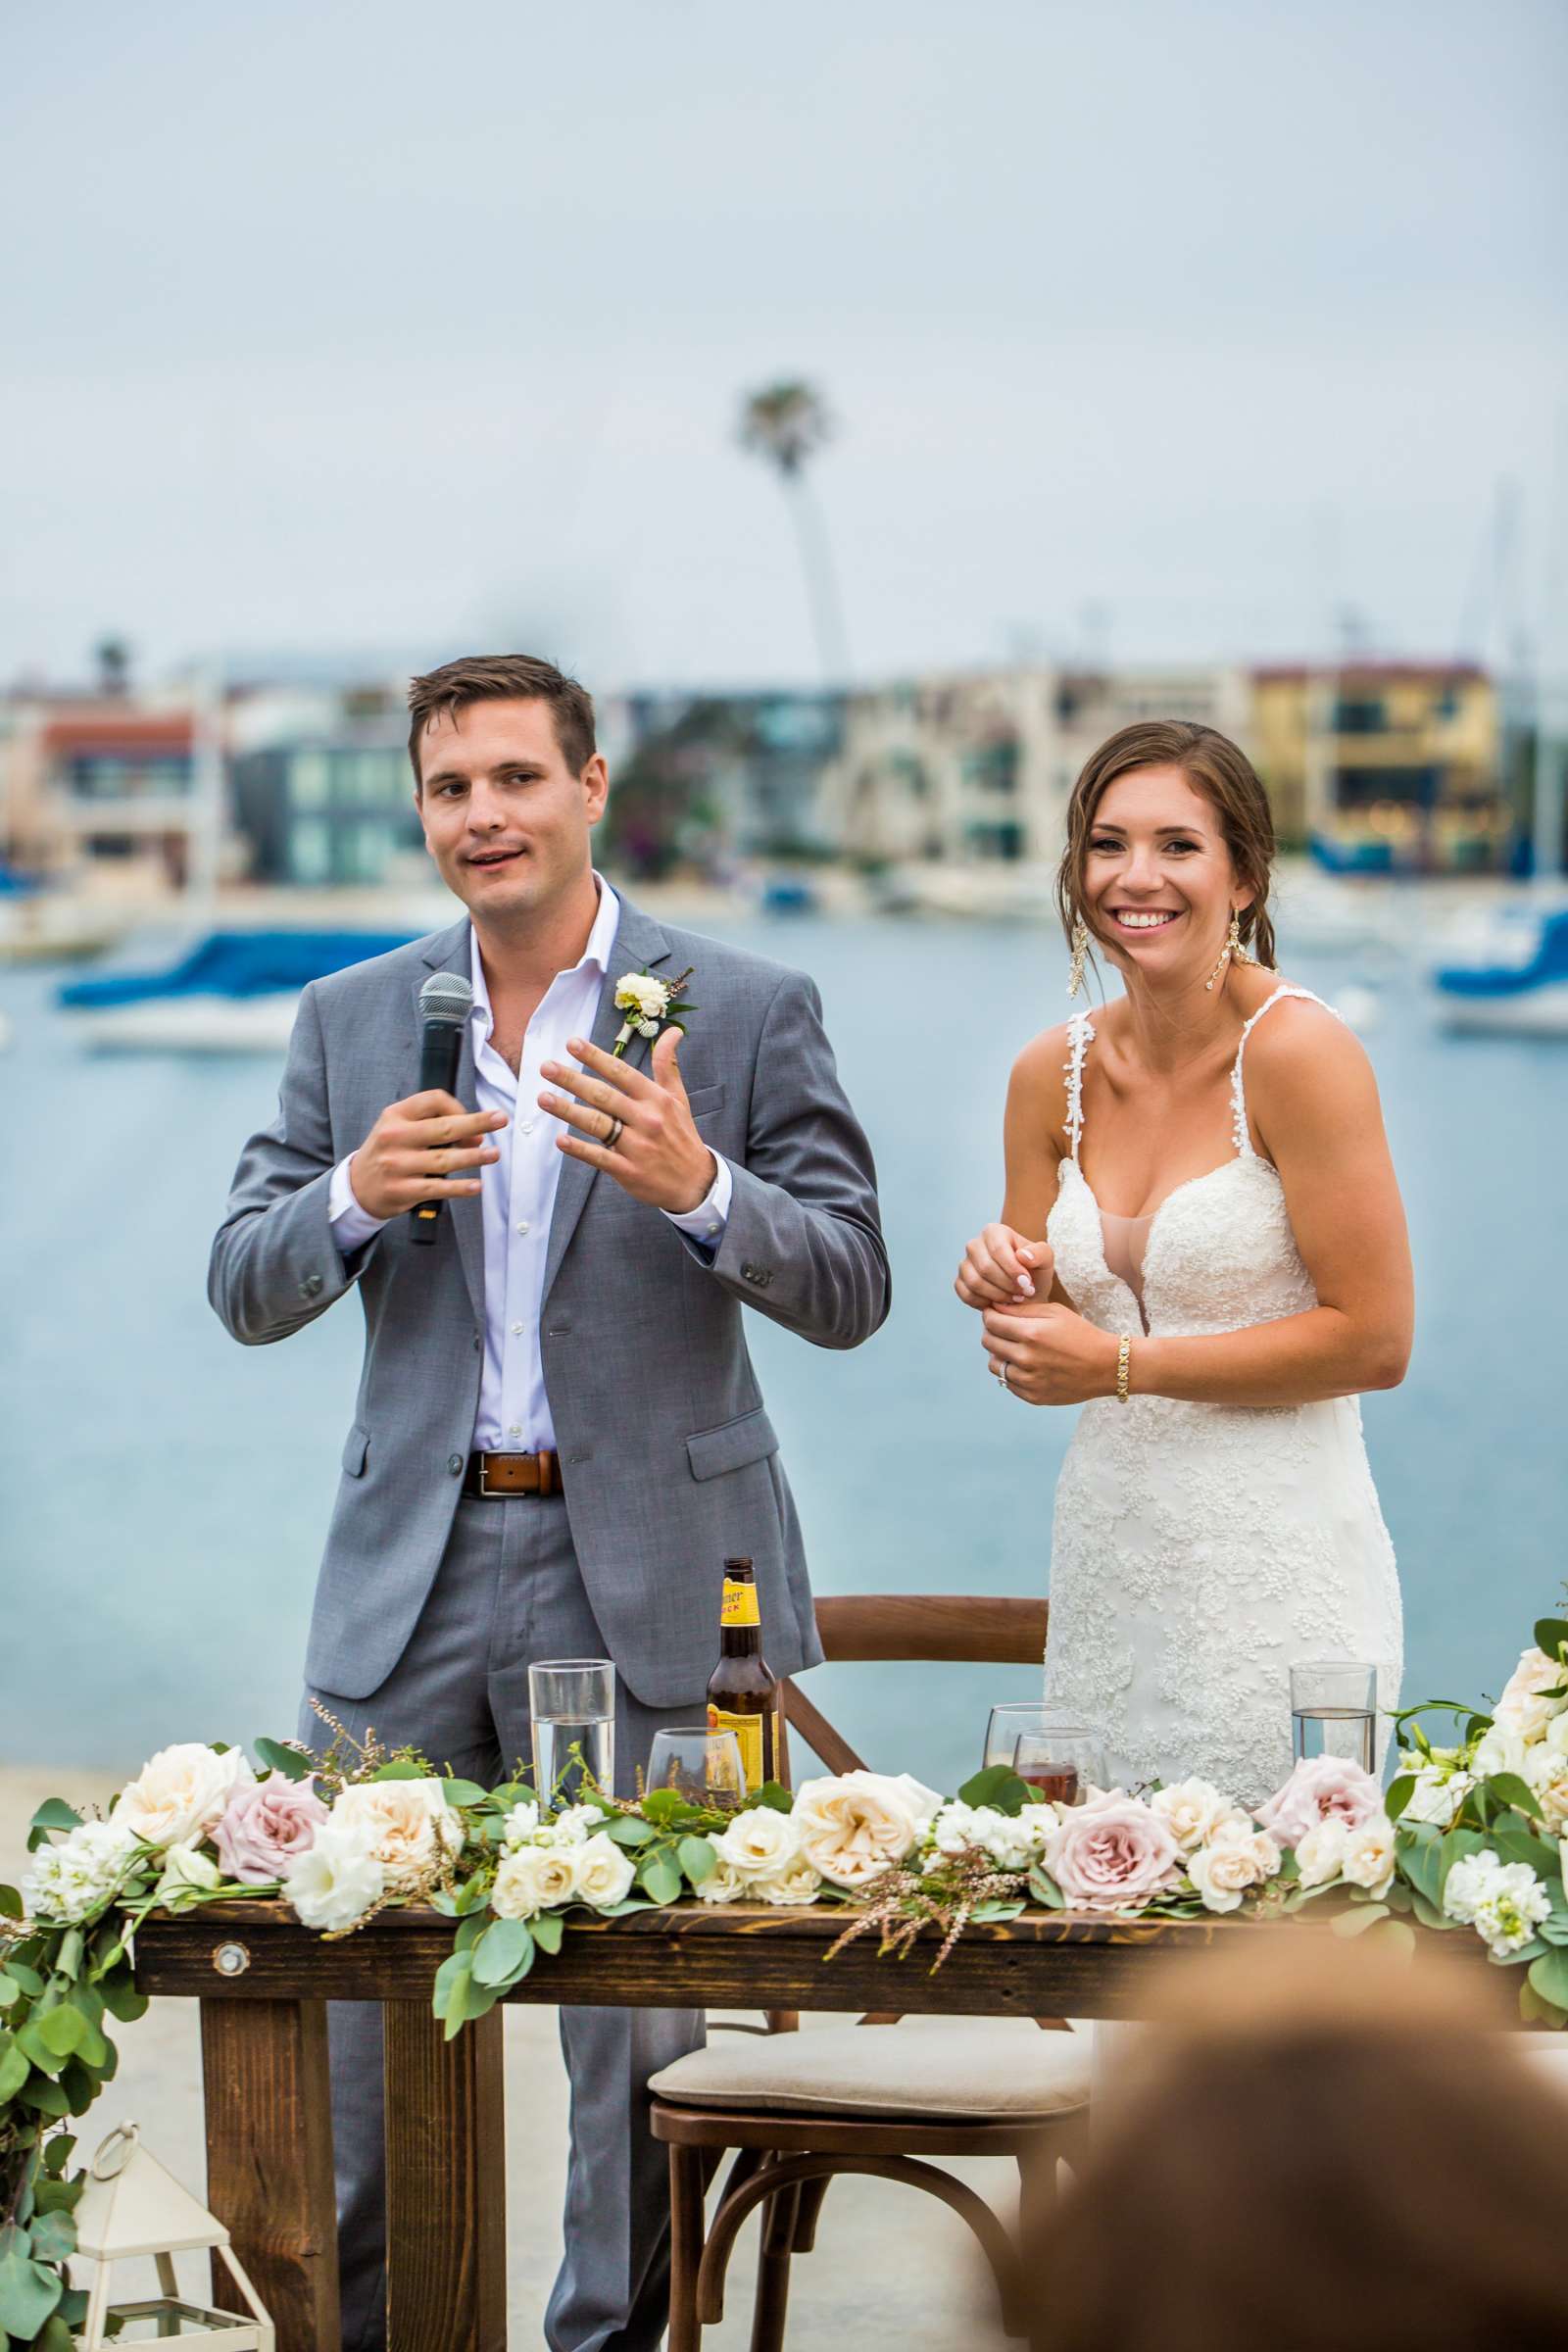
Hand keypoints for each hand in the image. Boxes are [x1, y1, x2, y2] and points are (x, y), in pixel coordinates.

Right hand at [347, 1092, 505, 1220]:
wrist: (357, 1186)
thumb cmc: (388, 1153)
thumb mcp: (398, 1128)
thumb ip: (432, 1125)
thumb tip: (475, 1135)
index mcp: (395, 1116)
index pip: (433, 1100)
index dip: (457, 1106)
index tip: (470, 1118)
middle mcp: (394, 1137)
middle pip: (443, 1128)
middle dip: (476, 1123)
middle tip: (500, 1120)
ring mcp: (397, 1165)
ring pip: (443, 1160)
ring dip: (473, 1157)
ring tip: (494, 1154)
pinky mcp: (401, 1190)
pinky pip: (436, 1188)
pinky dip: (459, 1188)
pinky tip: (476, 1185)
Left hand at [539, 1029, 716, 1213]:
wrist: (695, 1182)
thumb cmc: (682, 1136)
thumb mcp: (679, 1098)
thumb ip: (668, 1065)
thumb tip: (674, 1032)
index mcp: (657, 1099)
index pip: (621, 1073)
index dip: (596, 1058)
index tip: (573, 1044)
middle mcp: (647, 1119)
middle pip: (604, 1096)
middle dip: (572, 1080)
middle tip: (546, 1067)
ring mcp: (637, 1146)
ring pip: (597, 1124)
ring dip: (568, 1111)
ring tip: (543, 1098)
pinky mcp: (629, 1171)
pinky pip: (599, 1157)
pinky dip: (579, 1149)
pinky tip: (560, 1140)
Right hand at [955, 1224, 1052, 1309]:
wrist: (1026, 1293)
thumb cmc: (1035, 1272)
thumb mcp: (1046, 1260)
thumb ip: (1040, 1253)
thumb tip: (1022, 1255)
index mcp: (994, 1231)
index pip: (998, 1250)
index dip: (1013, 1270)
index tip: (1028, 1284)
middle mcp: (974, 1245)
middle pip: (985, 1267)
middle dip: (1007, 1285)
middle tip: (1024, 1294)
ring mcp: (965, 1264)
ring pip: (975, 1282)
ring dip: (998, 1295)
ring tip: (1015, 1298)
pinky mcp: (960, 1282)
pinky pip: (967, 1295)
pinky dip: (986, 1303)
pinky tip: (1001, 1303)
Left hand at [982, 1299, 1119, 1405]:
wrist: (1106, 1367)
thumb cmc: (1081, 1334)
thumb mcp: (1055, 1312)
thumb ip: (1022, 1309)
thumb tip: (995, 1307)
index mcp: (1030, 1334)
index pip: (990, 1322)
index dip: (990, 1315)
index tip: (994, 1314)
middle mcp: (1025, 1358)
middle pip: (988, 1342)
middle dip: (992, 1332)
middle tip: (1004, 1329)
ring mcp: (1028, 1380)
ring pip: (994, 1365)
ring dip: (999, 1354)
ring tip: (1014, 1348)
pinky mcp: (1032, 1396)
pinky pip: (1008, 1382)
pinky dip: (1012, 1372)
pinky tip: (1026, 1365)